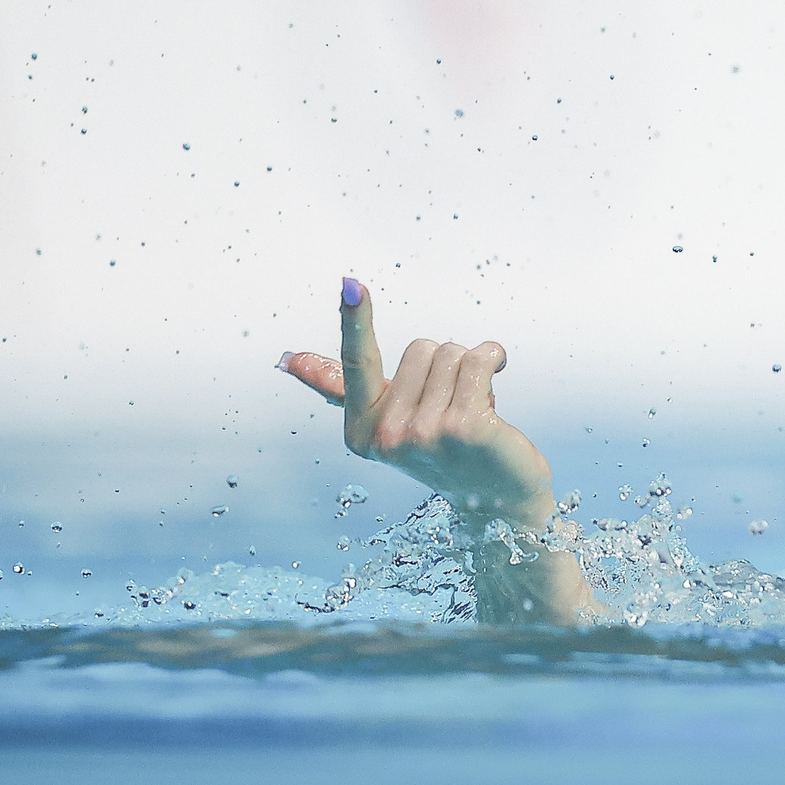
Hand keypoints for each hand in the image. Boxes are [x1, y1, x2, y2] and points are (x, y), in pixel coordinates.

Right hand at [278, 277, 555, 528]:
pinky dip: (494, 359)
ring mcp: (425, 434)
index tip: (350, 283)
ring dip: (471, 368)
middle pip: (419, 346)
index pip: (355, 365)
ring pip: (452, 351)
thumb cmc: (444, 451)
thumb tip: (287, 359)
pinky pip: (480, 358)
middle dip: (443, 365)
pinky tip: (496, 387)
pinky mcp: (466, 428)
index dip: (354, 320)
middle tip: (451, 406)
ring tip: (473, 407)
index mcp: (361, 432)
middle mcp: (387, 436)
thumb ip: (341, 387)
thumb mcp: (389, 421)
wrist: (496, 501)